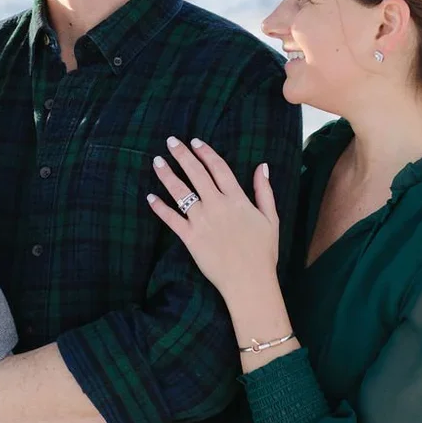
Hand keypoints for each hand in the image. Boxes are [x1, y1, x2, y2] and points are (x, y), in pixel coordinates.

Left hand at [147, 136, 279, 299]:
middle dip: (182, 155)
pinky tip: (150, 197)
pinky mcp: (190, 238)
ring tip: (157, 161)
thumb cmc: (263, 252)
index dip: (205, 152)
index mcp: (237, 199)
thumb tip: (262, 166)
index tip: (195, 141)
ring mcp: (201, 221)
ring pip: (181, 193)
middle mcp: (217, 206)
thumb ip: (264, 191)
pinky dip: (160, 208)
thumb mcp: (271, 219)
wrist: (249, 281)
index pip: (218, 168)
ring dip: (167, 175)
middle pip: (197, 174)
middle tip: (170, 141)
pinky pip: (172, 220)